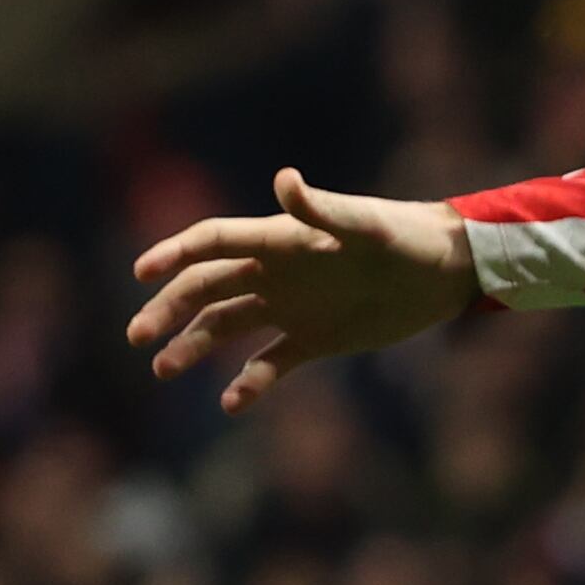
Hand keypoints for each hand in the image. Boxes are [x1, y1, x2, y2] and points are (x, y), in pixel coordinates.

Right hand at [126, 169, 480, 412]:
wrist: (446, 271)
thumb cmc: (407, 237)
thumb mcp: (366, 226)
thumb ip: (321, 209)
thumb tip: (284, 179)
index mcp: (280, 240)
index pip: (213, 242)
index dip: (174, 254)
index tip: (141, 274)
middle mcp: (276, 273)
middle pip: (206, 287)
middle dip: (168, 309)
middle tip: (137, 336)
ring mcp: (292, 307)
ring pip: (226, 326)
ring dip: (192, 345)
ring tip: (163, 370)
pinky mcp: (315, 339)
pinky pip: (270, 363)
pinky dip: (249, 383)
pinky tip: (229, 404)